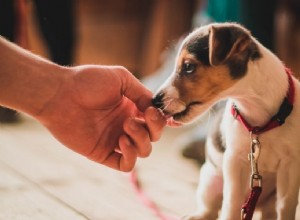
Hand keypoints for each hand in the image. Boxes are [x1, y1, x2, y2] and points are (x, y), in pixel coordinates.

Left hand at [35, 65, 165, 170]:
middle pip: (153, 137)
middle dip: (153, 129)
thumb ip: (141, 92)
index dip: (161, 120)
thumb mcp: (121, 78)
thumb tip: (155, 108)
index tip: (154, 112)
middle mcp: (126, 125)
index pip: (155, 120)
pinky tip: (121, 141)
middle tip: (135, 117)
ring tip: (125, 125)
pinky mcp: (103, 153)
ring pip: (143, 151)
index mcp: (131, 108)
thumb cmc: (88, 82)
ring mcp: (115, 140)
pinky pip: (126, 165)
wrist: (60, 94)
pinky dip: (130, 156)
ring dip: (141, 140)